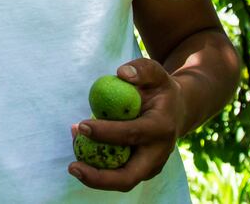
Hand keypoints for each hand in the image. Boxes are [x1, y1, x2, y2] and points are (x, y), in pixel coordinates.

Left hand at [69, 59, 186, 191]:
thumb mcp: (156, 72)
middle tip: (72, 167)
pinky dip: (96, 165)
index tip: (81, 125)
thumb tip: (122, 74)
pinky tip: (81, 146)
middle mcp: (158, 153)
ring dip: (93, 172)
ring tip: (73, 150)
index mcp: (161, 128)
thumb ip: (142, 69)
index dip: (105, 133)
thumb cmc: (159, 89)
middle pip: (129, 177)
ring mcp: (151, 166)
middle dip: (99, 178)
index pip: (131, 135)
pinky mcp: (141, 170)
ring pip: (120, 180)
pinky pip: (116, 173)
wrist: (177, 110)